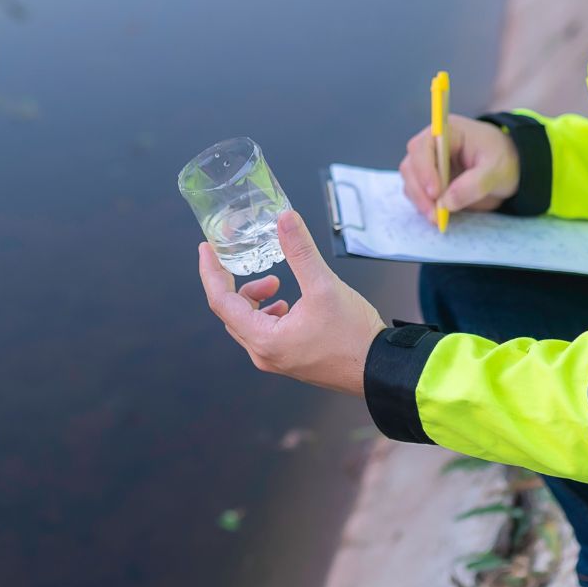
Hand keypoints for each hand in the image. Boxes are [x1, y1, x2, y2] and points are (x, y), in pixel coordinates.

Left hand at [198, 209, 386, 396]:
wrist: (381, 368)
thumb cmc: (353, 334)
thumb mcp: (324, 285)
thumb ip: (300, 250)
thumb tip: (285, 218)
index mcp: (264, 339)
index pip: (221, 302)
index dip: (211, 271)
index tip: (206, 248)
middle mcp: (264, 354)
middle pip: (232, 313)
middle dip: (236, 283)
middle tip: (240, 258)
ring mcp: (276, 360)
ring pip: (248, 323)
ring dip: (254, 298)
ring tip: (275, 282)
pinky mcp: (290, 360)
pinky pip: (264, 332)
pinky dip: (268, 312)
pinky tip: (287, 302)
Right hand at [400, 113, 519, 221]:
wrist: (510, 168)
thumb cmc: (504, 160)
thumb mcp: (497, 171)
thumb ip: (474, 185)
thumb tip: (447, 202)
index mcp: (448, 132)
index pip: (423, 146)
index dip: (424, 169)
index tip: (435, 192)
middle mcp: (432, 145)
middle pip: (411, 166)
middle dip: (420, 191)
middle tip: (435, 214)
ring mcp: (429, 163)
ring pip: (411, 182)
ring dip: (420, 201)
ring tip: (438, 218)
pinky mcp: (430, 181)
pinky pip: (418, 194)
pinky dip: (425, 206)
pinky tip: (438, 215)